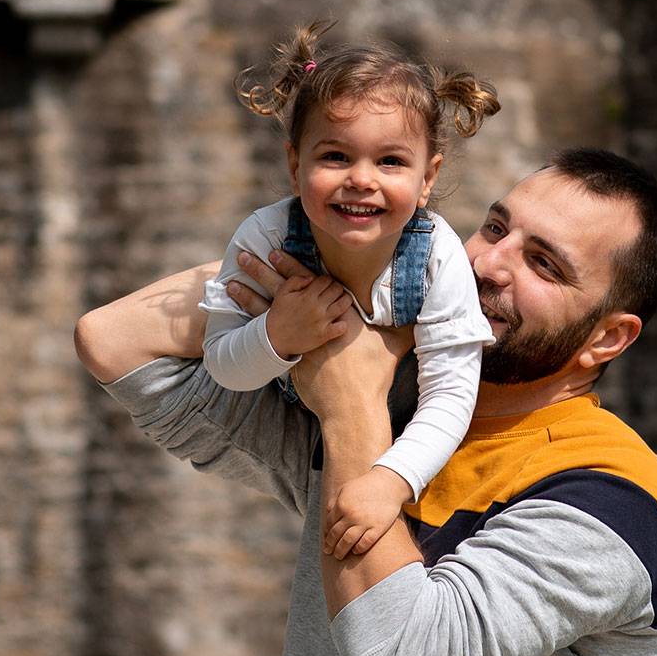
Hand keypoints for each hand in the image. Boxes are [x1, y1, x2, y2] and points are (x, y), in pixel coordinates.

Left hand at [227, 250, 411, 419]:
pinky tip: (229, 322)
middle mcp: (313, 323)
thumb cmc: (375, 376)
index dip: (291, 265)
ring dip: (247, 295)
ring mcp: (299, 342)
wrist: (353, 406)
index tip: (276, 249)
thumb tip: (429, 314)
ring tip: (227, 281)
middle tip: (243, 253)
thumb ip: (407, 326)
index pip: (310, 282)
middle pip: (283, 290)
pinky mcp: (289, 361)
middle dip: (263, 270)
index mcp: (336, 313)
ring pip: (267, 312)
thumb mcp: (395, 345)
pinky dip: (247, 329)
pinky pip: (263, 340)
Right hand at [264, 274, 352, 357]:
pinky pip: (342, 327)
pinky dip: (343, 324)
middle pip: (337, 289)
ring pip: (344, 304)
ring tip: (339, 302)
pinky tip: (338, 322)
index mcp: (307, 295)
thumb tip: (311, 277)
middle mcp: (317, 307)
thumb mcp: (282, 292)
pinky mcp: (324, 335)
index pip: (326, 280)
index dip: (327, 280)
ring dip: (345, 301)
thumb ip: (296, 280)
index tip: (325, 285)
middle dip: (336, 288)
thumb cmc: (279, 315)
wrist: (273, 339)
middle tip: (332, 293)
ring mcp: (322, 321)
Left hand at [323, 466, 414, 558]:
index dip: (326, 534)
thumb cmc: (365, 485)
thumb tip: (327, 514)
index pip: (329, 524)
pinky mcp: (378, 528)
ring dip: (341, 550)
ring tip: (338, 555)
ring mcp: (365, 522)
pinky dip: (358, 549)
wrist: (389, 484)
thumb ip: (334, 501)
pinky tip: (355, 550)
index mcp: (342, 504)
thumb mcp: (345, 488)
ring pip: (347, 542)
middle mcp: (351, 515)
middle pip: (336, 535)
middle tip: (328, 551)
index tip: (326, 540)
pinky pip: (365, 543)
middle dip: (330, 545)